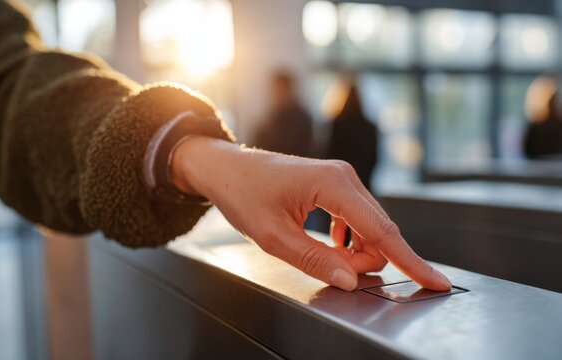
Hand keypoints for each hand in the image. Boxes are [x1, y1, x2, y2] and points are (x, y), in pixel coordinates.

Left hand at [171, 136, 451, 290]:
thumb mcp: (273, 237)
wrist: (226, 168)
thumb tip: (352, 280)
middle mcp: (344, 177)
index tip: (437, 282)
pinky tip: (329, 246)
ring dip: (356, 251)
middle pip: (379, 231)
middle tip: (334, 270)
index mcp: (333, 184)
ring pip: (369, 227)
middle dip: (367, 260)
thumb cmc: (243, 194)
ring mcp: (341, 178)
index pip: (382, 232)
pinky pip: (357, 220)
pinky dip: (350, 240)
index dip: (411, 262)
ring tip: (322, 255)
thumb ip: (315, 260)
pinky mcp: (335, 185)